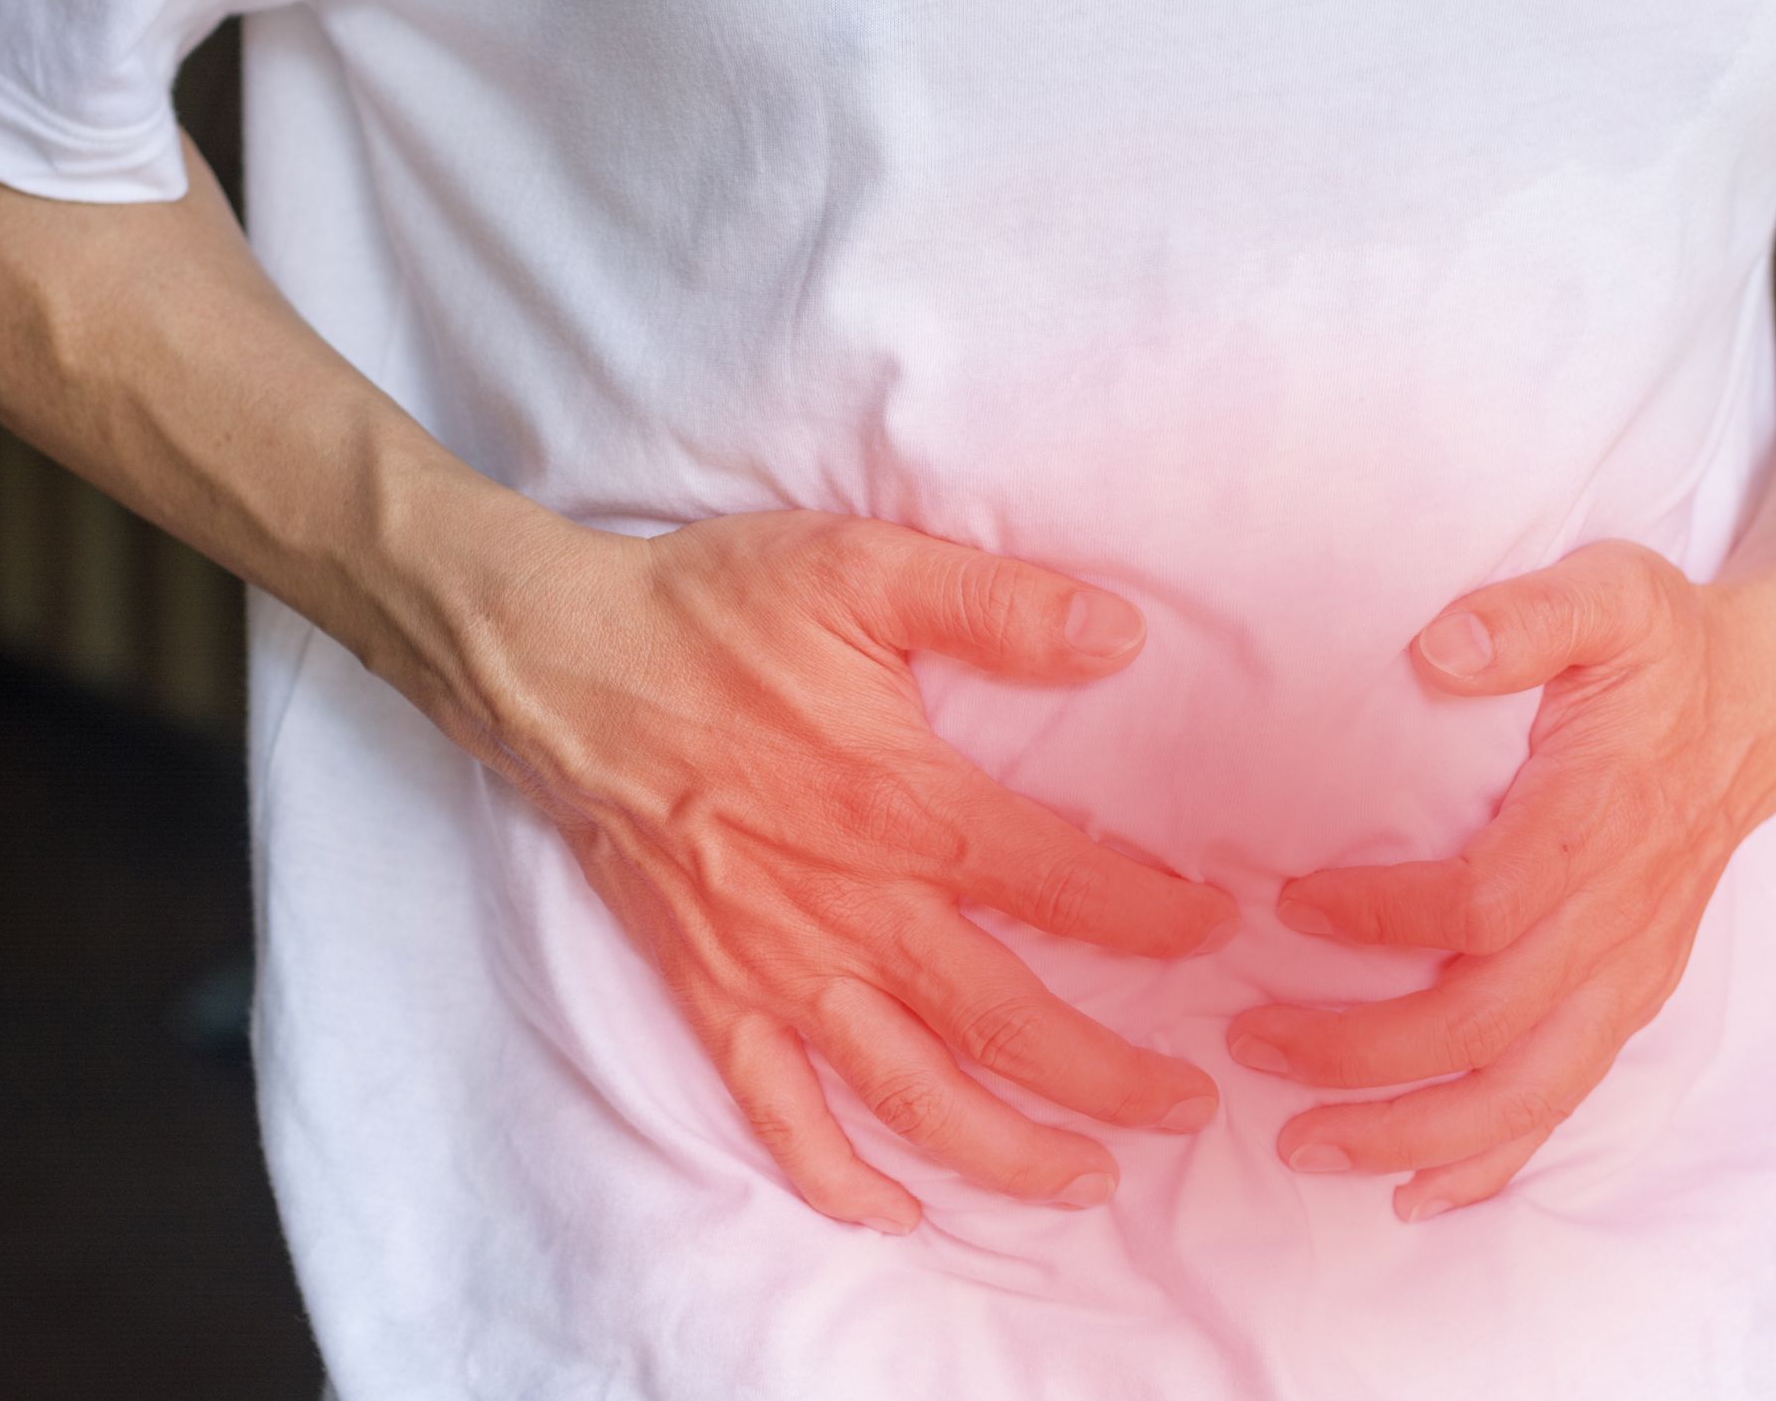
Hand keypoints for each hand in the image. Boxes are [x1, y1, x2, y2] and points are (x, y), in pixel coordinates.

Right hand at [384, 502, 1238, 1235]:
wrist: (559, 667)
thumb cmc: (709, 615)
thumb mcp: (859, 568)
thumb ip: (994, 605)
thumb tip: (1119, 634)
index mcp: (899, 806)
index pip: (1061, 884)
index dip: (1152, 918)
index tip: (1216, 935)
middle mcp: (848, 908)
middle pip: (1005, 1022)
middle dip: (1108, 1078)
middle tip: (1188, 1110)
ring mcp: (775, 965)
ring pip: (907, 1090)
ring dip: (1001, 1150)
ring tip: (1084, 1182)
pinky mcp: (709, 991)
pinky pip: (773, 1109)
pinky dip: (833, 1172)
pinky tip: (893, 1207)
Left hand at [1223, 540, 1775, 1222]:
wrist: (1764, 702)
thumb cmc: (1666, 650)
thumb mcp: (1607, 593)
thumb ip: (1526, 616)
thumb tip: (1438, 648)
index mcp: (1596, 825)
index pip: (1483, 904)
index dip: (1382, 920)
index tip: (1285, 905)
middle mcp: (1614, 922)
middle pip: (1484, 1026)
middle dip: (1357, 1051)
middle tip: (1247, 1040)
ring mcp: (1624, 974)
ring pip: (1521, 1094)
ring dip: (1408, 1132)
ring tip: (1301, 1143)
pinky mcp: (1624, 998)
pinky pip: (1561, 1103)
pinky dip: (1488, 1160)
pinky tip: (1414, 1190)